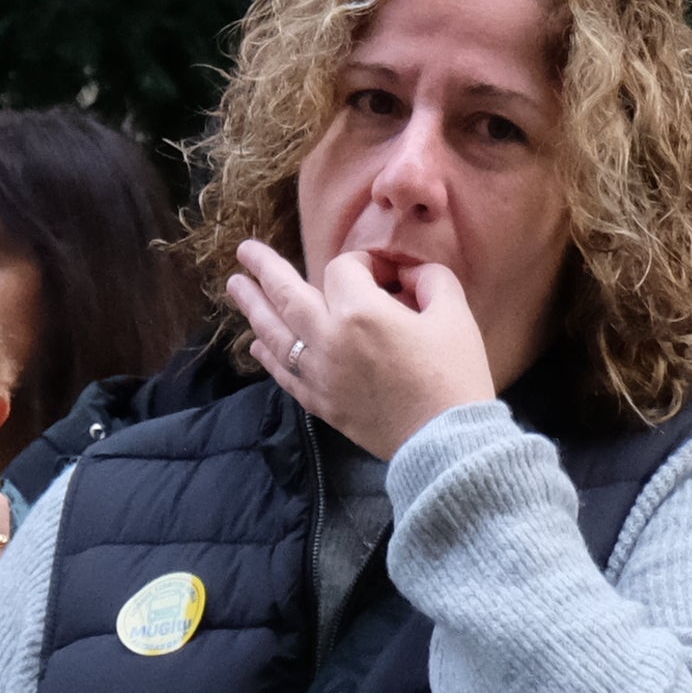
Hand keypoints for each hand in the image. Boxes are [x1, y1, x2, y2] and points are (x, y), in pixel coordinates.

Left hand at [230, 234, 497, 459]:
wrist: (446, 441)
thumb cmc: (454, 375)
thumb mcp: (455, 313)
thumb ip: (430, 279)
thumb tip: (407, 274)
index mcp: (361, 311)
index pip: (345, 269)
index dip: (364, 263)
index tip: (385, 273)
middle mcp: (329, 339)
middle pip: (287, 294)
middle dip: (265, 268)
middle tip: (244, 252)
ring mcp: (319, 373)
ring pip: (275, 333)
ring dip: (253, 307)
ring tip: (236, 286)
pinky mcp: (320, 402)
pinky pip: (284, 373)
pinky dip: (268, 356)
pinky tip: (256, 344)